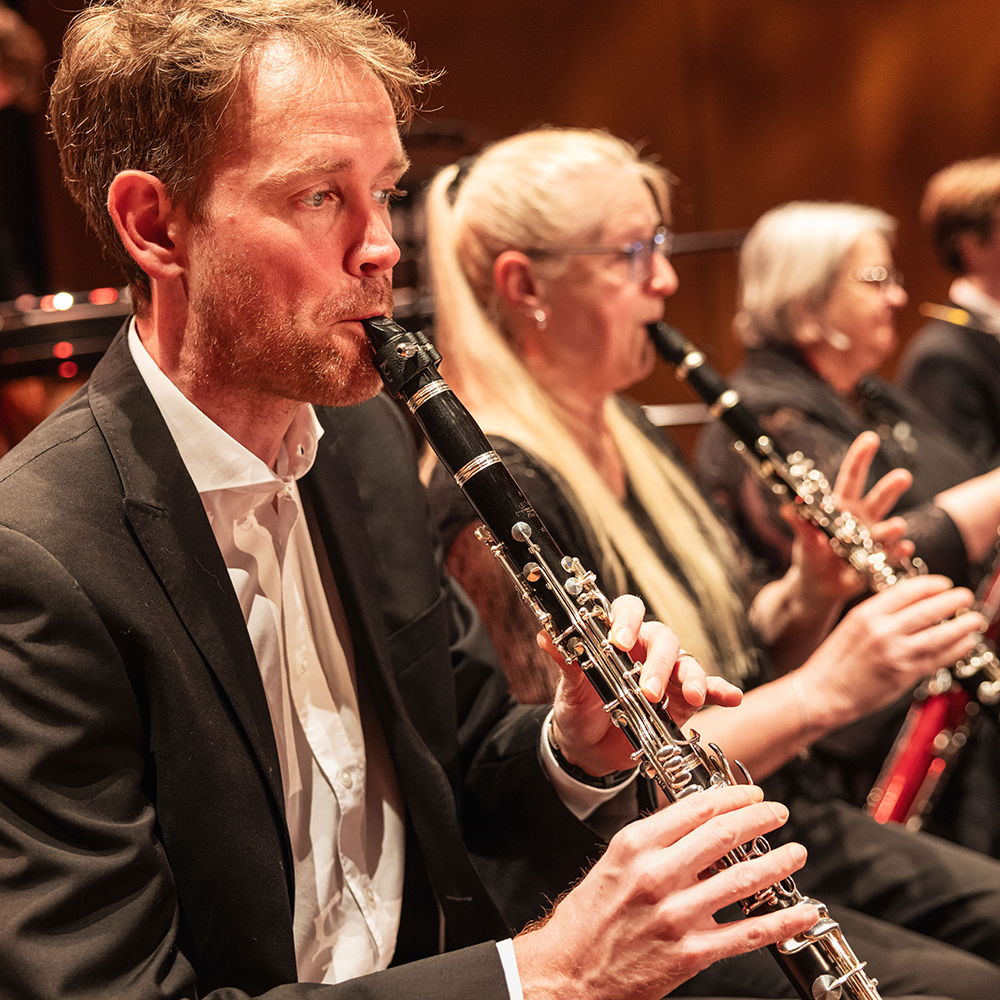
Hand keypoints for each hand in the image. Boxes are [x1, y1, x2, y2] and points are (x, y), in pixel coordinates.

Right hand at [513, 784, 816, 999]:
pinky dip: (782, 921)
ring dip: (778, 863)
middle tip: (777, 813)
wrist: (568, 972)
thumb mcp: (613, 863)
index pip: (695, 808)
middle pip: (723, 835)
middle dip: (760, 819)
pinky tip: (800, 911)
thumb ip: (654, 843)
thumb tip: (698, 827)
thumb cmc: (588, 918)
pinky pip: (747, 933)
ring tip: (795, 853)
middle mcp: (656, 875)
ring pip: (742, 880)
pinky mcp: (690, 953)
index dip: (732, 797)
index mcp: (634, 846)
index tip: (750, 795)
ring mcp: (676, 915)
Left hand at [545, 595, 741, 775]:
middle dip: (659, 663)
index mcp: (617, 637)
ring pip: (687, 662)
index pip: (628, 610)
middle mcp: (646, 650)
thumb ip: (568, 662)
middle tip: (648, 690)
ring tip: (691, 696)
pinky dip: (720, 690)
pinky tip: (732, 696)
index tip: (620, 640)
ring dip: (692, 677)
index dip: (627, 619)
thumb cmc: (578, 708)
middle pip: (663, 639)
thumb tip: (545, 635)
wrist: (588, 750)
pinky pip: (707, 690)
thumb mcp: (570, 689)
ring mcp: (668, 675)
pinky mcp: (682, 701)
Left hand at [786, 430, 914, 604]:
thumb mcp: (804, 541)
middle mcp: (862, 518)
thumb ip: (800, 525)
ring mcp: (873, 539)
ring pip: (889, 526)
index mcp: (841, 507)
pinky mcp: (879, 560)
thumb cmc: (809, 558)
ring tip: (895, 526)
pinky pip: (892, 554)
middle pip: (879, 497)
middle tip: (902, 477)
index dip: (860, 457)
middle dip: (891, 487)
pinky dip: (897, 552)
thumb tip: (786, 507)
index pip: (852, 477)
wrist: (818, 588)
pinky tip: (902, 549)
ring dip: (893, 526)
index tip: (870, 438)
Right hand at [799, 573, 984, 727]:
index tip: (944, 584)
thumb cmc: (833, 662)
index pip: (907, 591)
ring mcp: (895, 653)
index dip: (931, 585)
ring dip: (962, 625)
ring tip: (974, 619)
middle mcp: (882, 631)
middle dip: (953, 600)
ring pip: (939, 634)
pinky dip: (956, 649)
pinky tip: (965, 643)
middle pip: (928, 610)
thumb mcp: (850, 626)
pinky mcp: (904, 674)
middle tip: (965, 596)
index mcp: (866, 614)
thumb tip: (910, 606)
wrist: (822, 692)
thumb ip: (879, 615)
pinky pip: (938, 658)